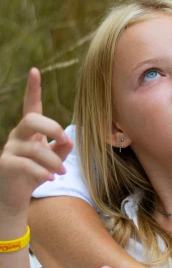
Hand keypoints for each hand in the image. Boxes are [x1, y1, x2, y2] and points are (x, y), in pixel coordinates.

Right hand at [0, 69, 72, 218]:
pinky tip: (51, 178)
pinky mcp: (5, 164)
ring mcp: (10, 149)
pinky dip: (42, 171)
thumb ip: (62, 148)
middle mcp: (18, 135)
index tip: (35, 71)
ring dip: (53, 160)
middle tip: (66, 141)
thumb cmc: (35, 173)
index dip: (32, 88)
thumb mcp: (53, 159)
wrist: (14, 196)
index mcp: (30, 130)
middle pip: (32, 118)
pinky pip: (25, 164)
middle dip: (53, 127)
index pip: (31, 105)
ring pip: (34, 147)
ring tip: (62, 172)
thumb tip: (70, 141)